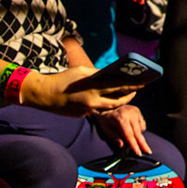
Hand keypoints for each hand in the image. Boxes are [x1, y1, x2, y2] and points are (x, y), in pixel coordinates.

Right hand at [18, 67, 137, 115]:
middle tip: (135, 90)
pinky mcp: (83, 115)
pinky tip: (105, 100)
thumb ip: (96, 74)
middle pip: (117, 101)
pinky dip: (102, 105)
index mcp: (93, 88)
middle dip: (128, 96)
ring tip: (123, 95)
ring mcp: (88, 110)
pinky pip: (97, 110)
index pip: (118, 87)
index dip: (132, 86)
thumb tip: (108, 75)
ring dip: (117, 102)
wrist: (45, 95)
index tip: (141, 83)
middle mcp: (93, 101)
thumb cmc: (63, 79)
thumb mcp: (81, 72)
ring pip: (108, 108)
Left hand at [91, 105, 152, 156]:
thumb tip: (122, 146)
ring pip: (141, 128)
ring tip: (133, 137)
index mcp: (120, 118)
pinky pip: (142, 122)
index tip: (138, 153)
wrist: (106, 107)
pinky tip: (133, 128)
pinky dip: (139, 128)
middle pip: (138, 132)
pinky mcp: (137, 110)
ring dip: (139, 135)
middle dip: (143, 144)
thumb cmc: (105, 120)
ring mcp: (134, 111)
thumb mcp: (106, 130)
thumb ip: (115, 138)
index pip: (129, 134)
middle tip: (148, 151)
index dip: (134, 145)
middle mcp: (129, 113)